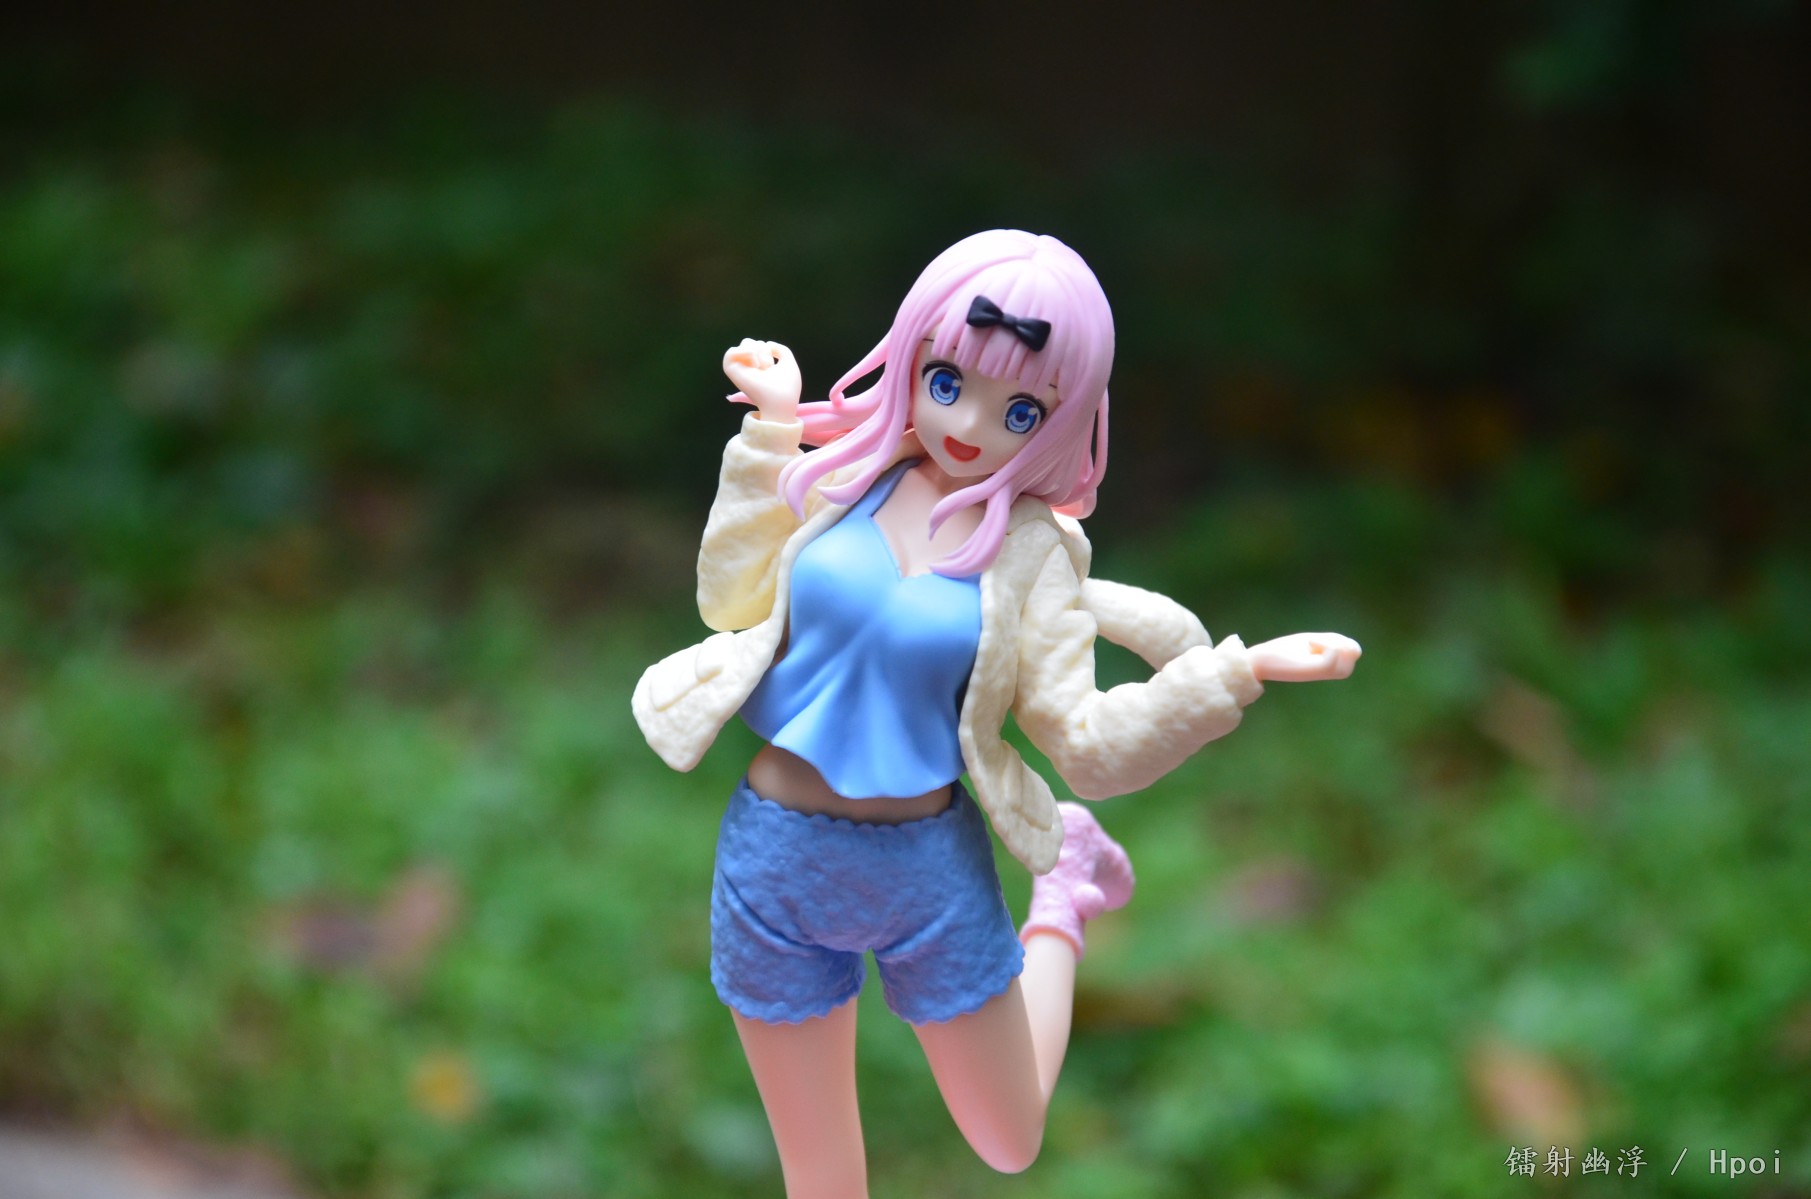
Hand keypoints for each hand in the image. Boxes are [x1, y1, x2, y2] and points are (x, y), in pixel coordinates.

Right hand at [722, 339, 800, 421]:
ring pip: (746, 342)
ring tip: (763, 367)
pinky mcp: (732, 371)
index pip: (759, 345)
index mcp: (758, 366)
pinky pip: (731, 352)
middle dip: (764, 350)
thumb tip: (767, 344)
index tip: (773, 366)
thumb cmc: (787, 385)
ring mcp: (740, 369)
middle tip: (768, 368)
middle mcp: (747, 367)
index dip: (768, 350)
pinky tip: (755, 364)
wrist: (781, 399)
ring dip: (759, 352)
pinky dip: (746, 352)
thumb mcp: (788, 362)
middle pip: (751, 341)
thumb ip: (781, 349)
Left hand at [1246, 632, 1361, 682]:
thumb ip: (1328, 643)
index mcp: (1328, 661)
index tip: (1318, 639)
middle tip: (1314, 641)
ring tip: (1311, 643)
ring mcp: (1323, 670)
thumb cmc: (1280, 652)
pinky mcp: (1316, 670)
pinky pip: (1334, 655)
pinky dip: (1324, 643)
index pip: (1353, 650)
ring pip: (1349, 654)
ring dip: (1334, 642)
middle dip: (1341, 641)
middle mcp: (1328, 668)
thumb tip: (1349, 646)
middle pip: (1355, 651)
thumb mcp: (1308, 642)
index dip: (1345, 641)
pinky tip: (1307, 643)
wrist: (1259, 662)